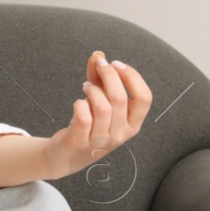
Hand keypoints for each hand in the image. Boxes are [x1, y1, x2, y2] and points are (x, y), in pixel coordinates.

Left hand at [42, 51, 151, 180]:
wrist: (65, 155)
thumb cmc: (87, 125)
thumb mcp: (98, 101)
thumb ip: (99, 78)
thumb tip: (98, 55)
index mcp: (133, 125)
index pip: (144, 98)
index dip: (132, 76)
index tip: (116, 64)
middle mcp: (120, 135)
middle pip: (120, 98)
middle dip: (108, 74)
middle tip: (98, 65)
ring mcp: (100, 141)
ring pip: (102, 107)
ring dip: (92, 90)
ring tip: (86, 86)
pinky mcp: (80, 142)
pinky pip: (83, 118)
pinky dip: (79, 104)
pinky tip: (78, 103)